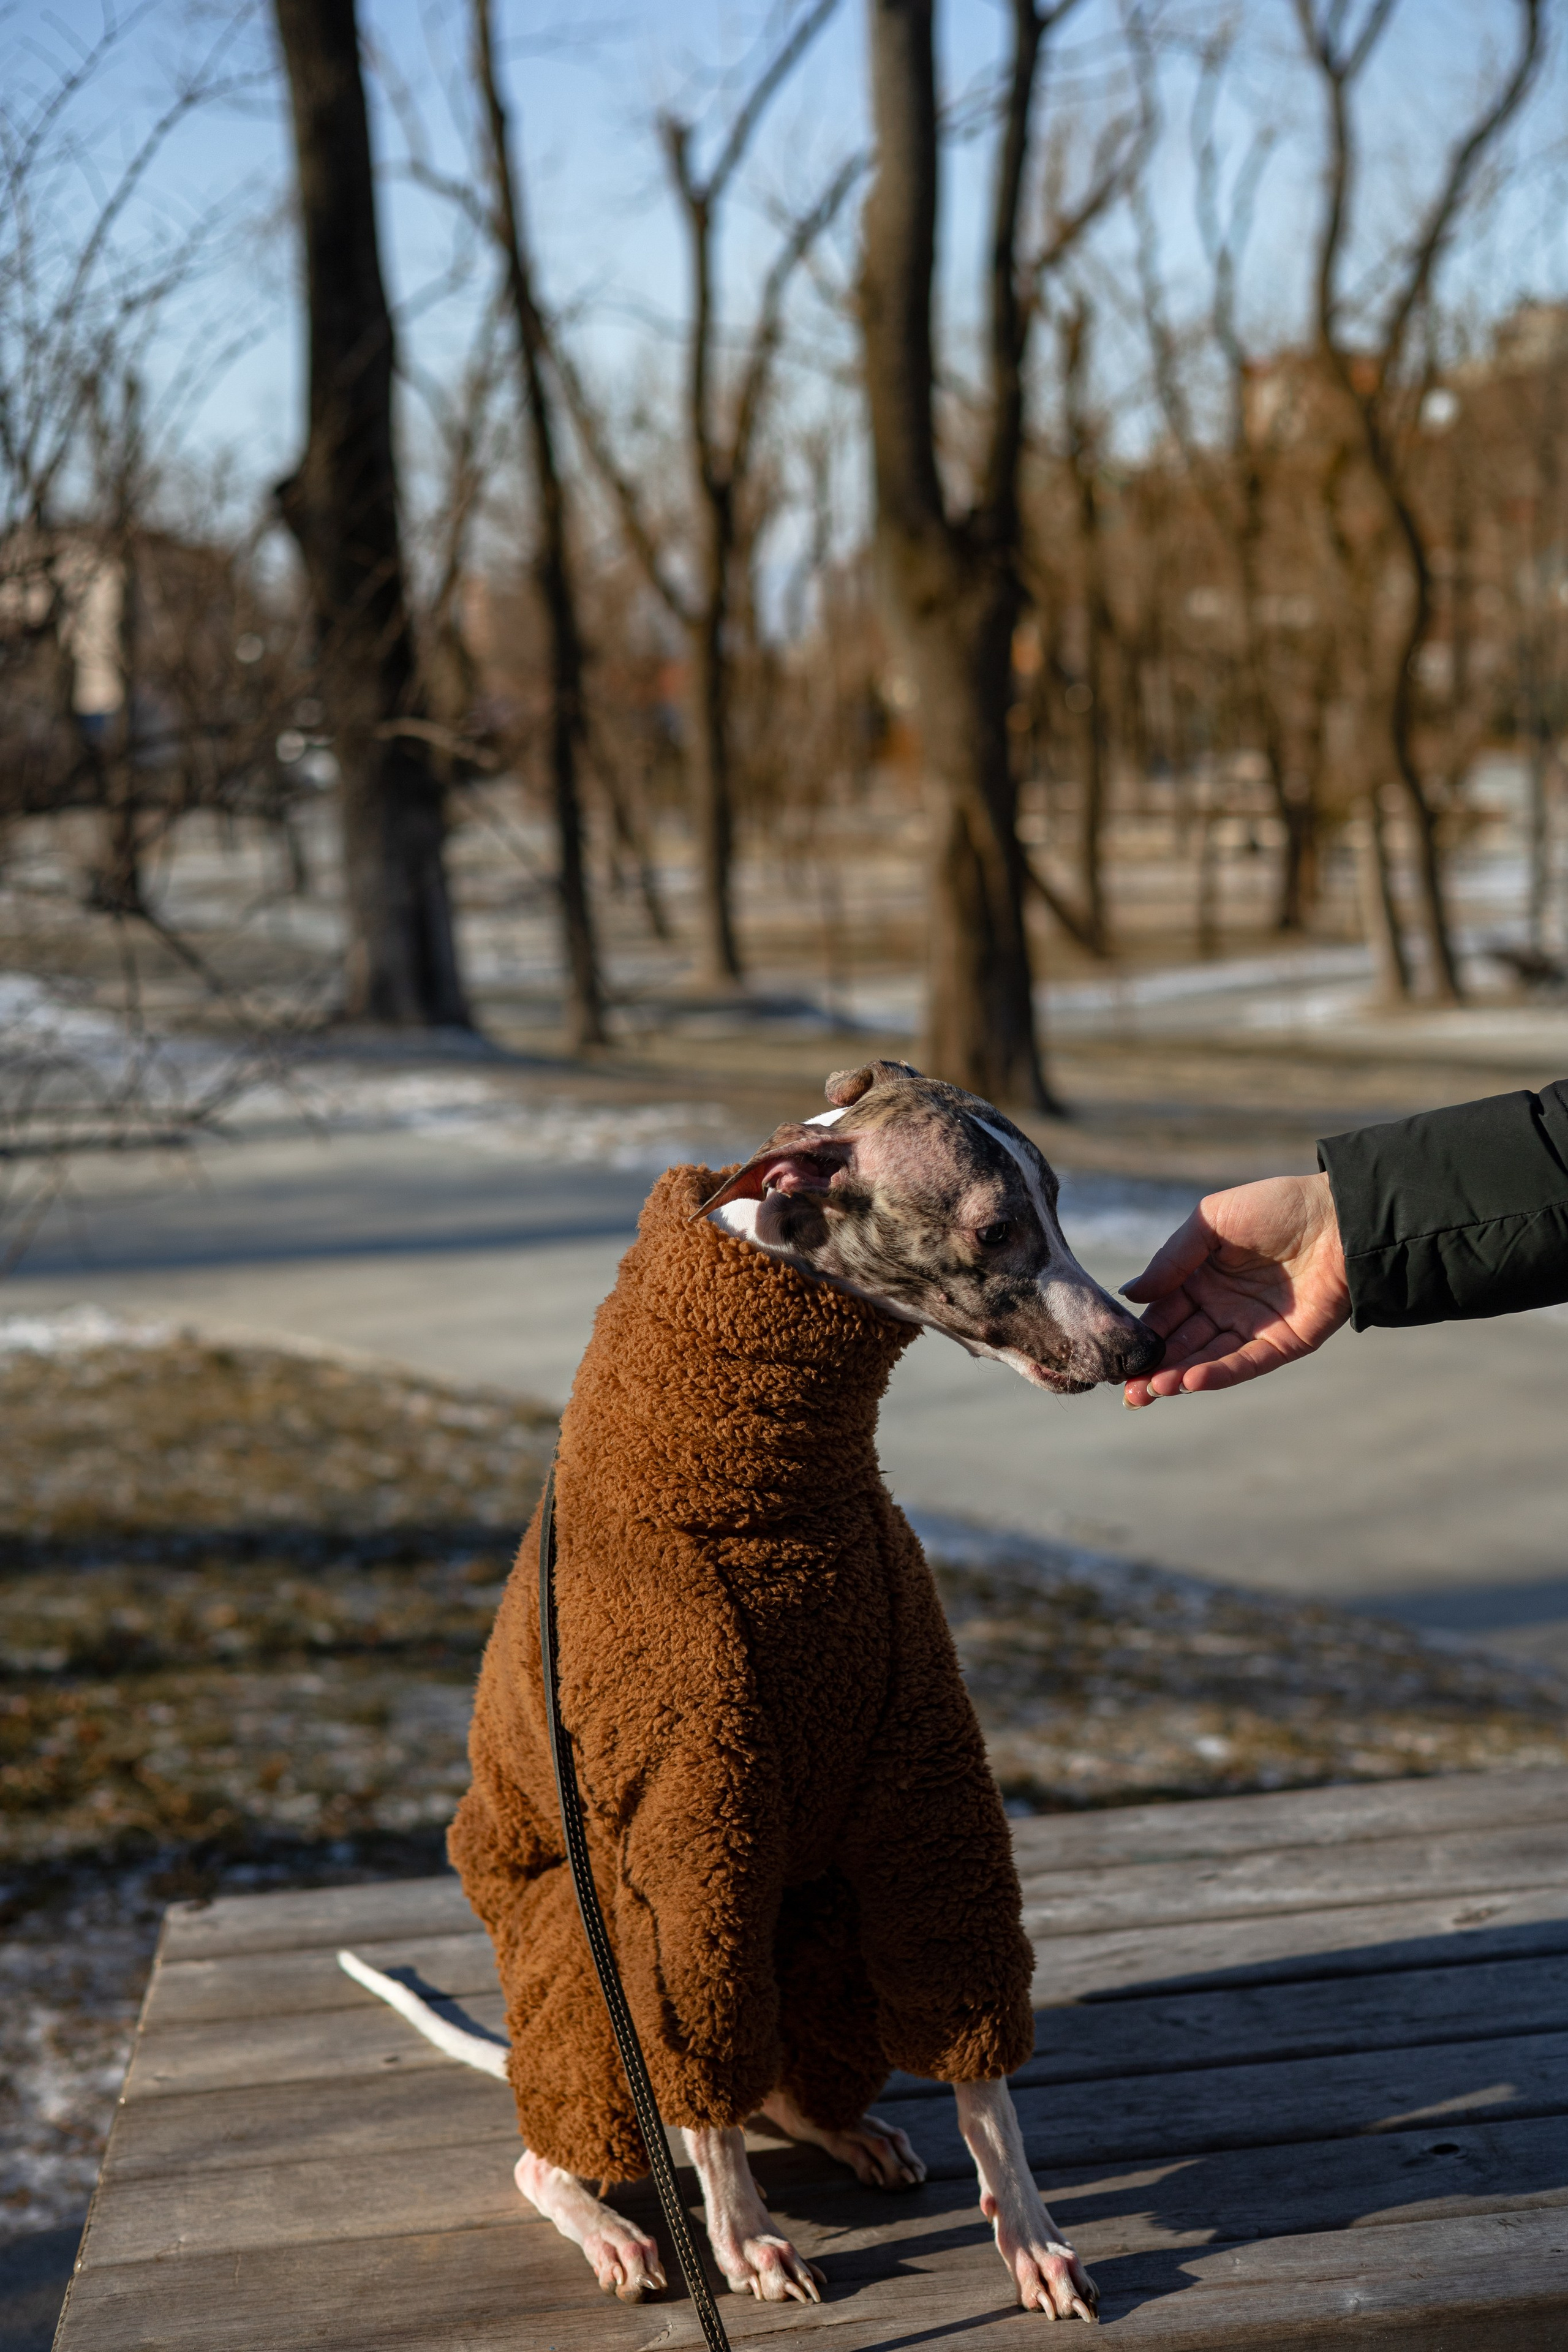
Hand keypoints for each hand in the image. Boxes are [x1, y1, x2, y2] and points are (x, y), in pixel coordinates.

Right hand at [1120, 1172, 1349, 1406]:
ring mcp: (1252, 1327)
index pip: (1163, 1313)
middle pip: (1181, 1343)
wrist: (1339, 1216)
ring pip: (1208, 1358)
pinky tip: (1191, 1380)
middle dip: (1154, 1368)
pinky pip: (1246, 1362)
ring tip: (1154, 1389)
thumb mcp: (1211, 1221)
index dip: (1141, 1335)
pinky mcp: (1283, 1343)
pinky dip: (1218, 1373)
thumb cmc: (1276, 1207)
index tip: (1117, 1357)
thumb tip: (1131, 1294)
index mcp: (1201, 1278)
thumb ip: (1172, 1258)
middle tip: (1129, 1391)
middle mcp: (1222, 1306)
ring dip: (1180, 1376)